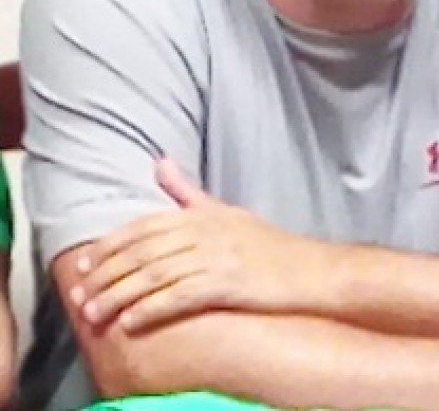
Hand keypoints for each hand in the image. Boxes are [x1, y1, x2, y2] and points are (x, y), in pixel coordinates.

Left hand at [69, 158, 332, 332]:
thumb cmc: (270, 245)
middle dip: (108, 273)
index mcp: (204, 214)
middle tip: (80, 294)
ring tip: (95, 314)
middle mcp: (207, 231)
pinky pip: (180, 297)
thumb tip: (159, 161)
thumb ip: (187, 192)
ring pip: (156, 274)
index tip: (85, 262)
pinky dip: (151, 310)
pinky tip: (130, 323)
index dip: (112, 243)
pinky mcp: (228, 284)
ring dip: (120, 296)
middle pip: (145, 250)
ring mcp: (218, 257)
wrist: (311, 269)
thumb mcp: (227, 212)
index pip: (147, 224)